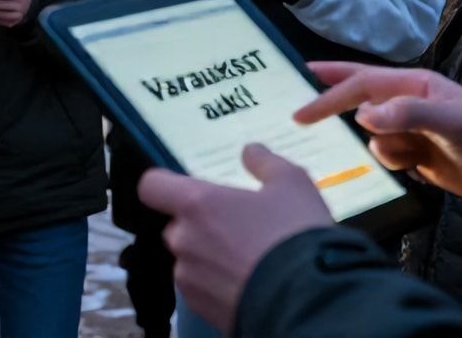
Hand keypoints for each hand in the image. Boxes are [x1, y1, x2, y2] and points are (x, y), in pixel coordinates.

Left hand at [138, 146, 332, 331]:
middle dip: (199, 226)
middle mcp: (184, 240)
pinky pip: (200, 290)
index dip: (164, 185)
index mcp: (197, 203)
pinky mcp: (200, 309)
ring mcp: (189, 279)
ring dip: (208, 258)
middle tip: (236, 228)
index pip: (151, 186)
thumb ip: (265, 164)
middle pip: (176, 225)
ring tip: (248, 261)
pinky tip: (248, 285)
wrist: (311, 302)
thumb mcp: (292, 184)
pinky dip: (217, 286)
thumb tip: (250, 152)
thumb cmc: (296, 234)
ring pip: (189, 260)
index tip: (186, 189)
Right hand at [296, 62, 461, 204]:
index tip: (300, 110)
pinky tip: (420, 170)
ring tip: (415, 160)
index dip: (328, 94)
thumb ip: (408, 114)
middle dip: (328, 103)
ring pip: (372, 139)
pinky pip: (386, 159)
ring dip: (384, 151)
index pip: (360, 85)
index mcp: (413, 84)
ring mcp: (410, 130)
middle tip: (295, 114)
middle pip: (356, 98)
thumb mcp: (453, 120)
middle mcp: (406, 103)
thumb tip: (363, 115)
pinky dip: (394, 165)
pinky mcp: (415, 156)